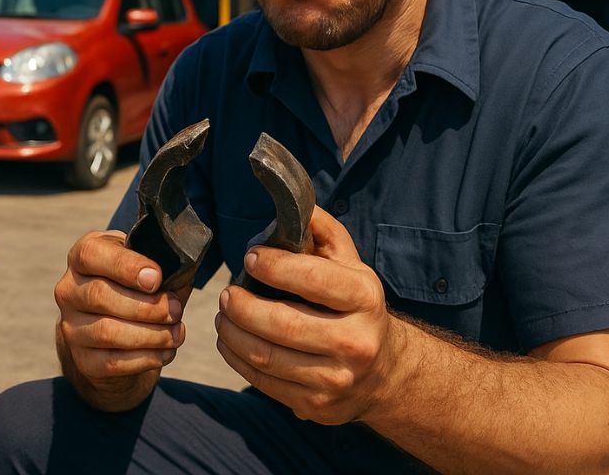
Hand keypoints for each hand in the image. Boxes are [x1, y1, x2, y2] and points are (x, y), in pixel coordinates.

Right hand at [55, 230, 187, 383]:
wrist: (116, 332)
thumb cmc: (136, 289)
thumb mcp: (146, 267)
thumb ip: (163, 265)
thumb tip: (185, 267)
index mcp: (83, 257)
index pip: (91, 254)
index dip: (125, 266)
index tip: (157, 278)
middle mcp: (68, 290)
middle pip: (100, 295)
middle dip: (147, 306)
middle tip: (176, 310)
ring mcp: (71, 326)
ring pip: (107, 332)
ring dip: (151, 334)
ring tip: (176, 333)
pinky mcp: (82, 359)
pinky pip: (112, 362)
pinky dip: (146, 358)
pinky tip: (166, 351)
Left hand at [214, 207, 400, 424]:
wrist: (385, 371)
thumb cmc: (355, 306)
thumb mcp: (351, 265)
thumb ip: (323, 231)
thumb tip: (295, 202)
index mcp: (365, 299)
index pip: (312, 278)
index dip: (273, 266)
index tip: (249, 258)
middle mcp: (356, 342)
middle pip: (281, 323)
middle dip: (241, 305)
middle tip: (225, 293)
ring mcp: (337, 379)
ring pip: (265, 356)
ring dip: (231, 332)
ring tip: (223, 315)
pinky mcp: (317, 405)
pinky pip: (263, 382)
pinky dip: (236, 358)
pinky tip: (230, 340)